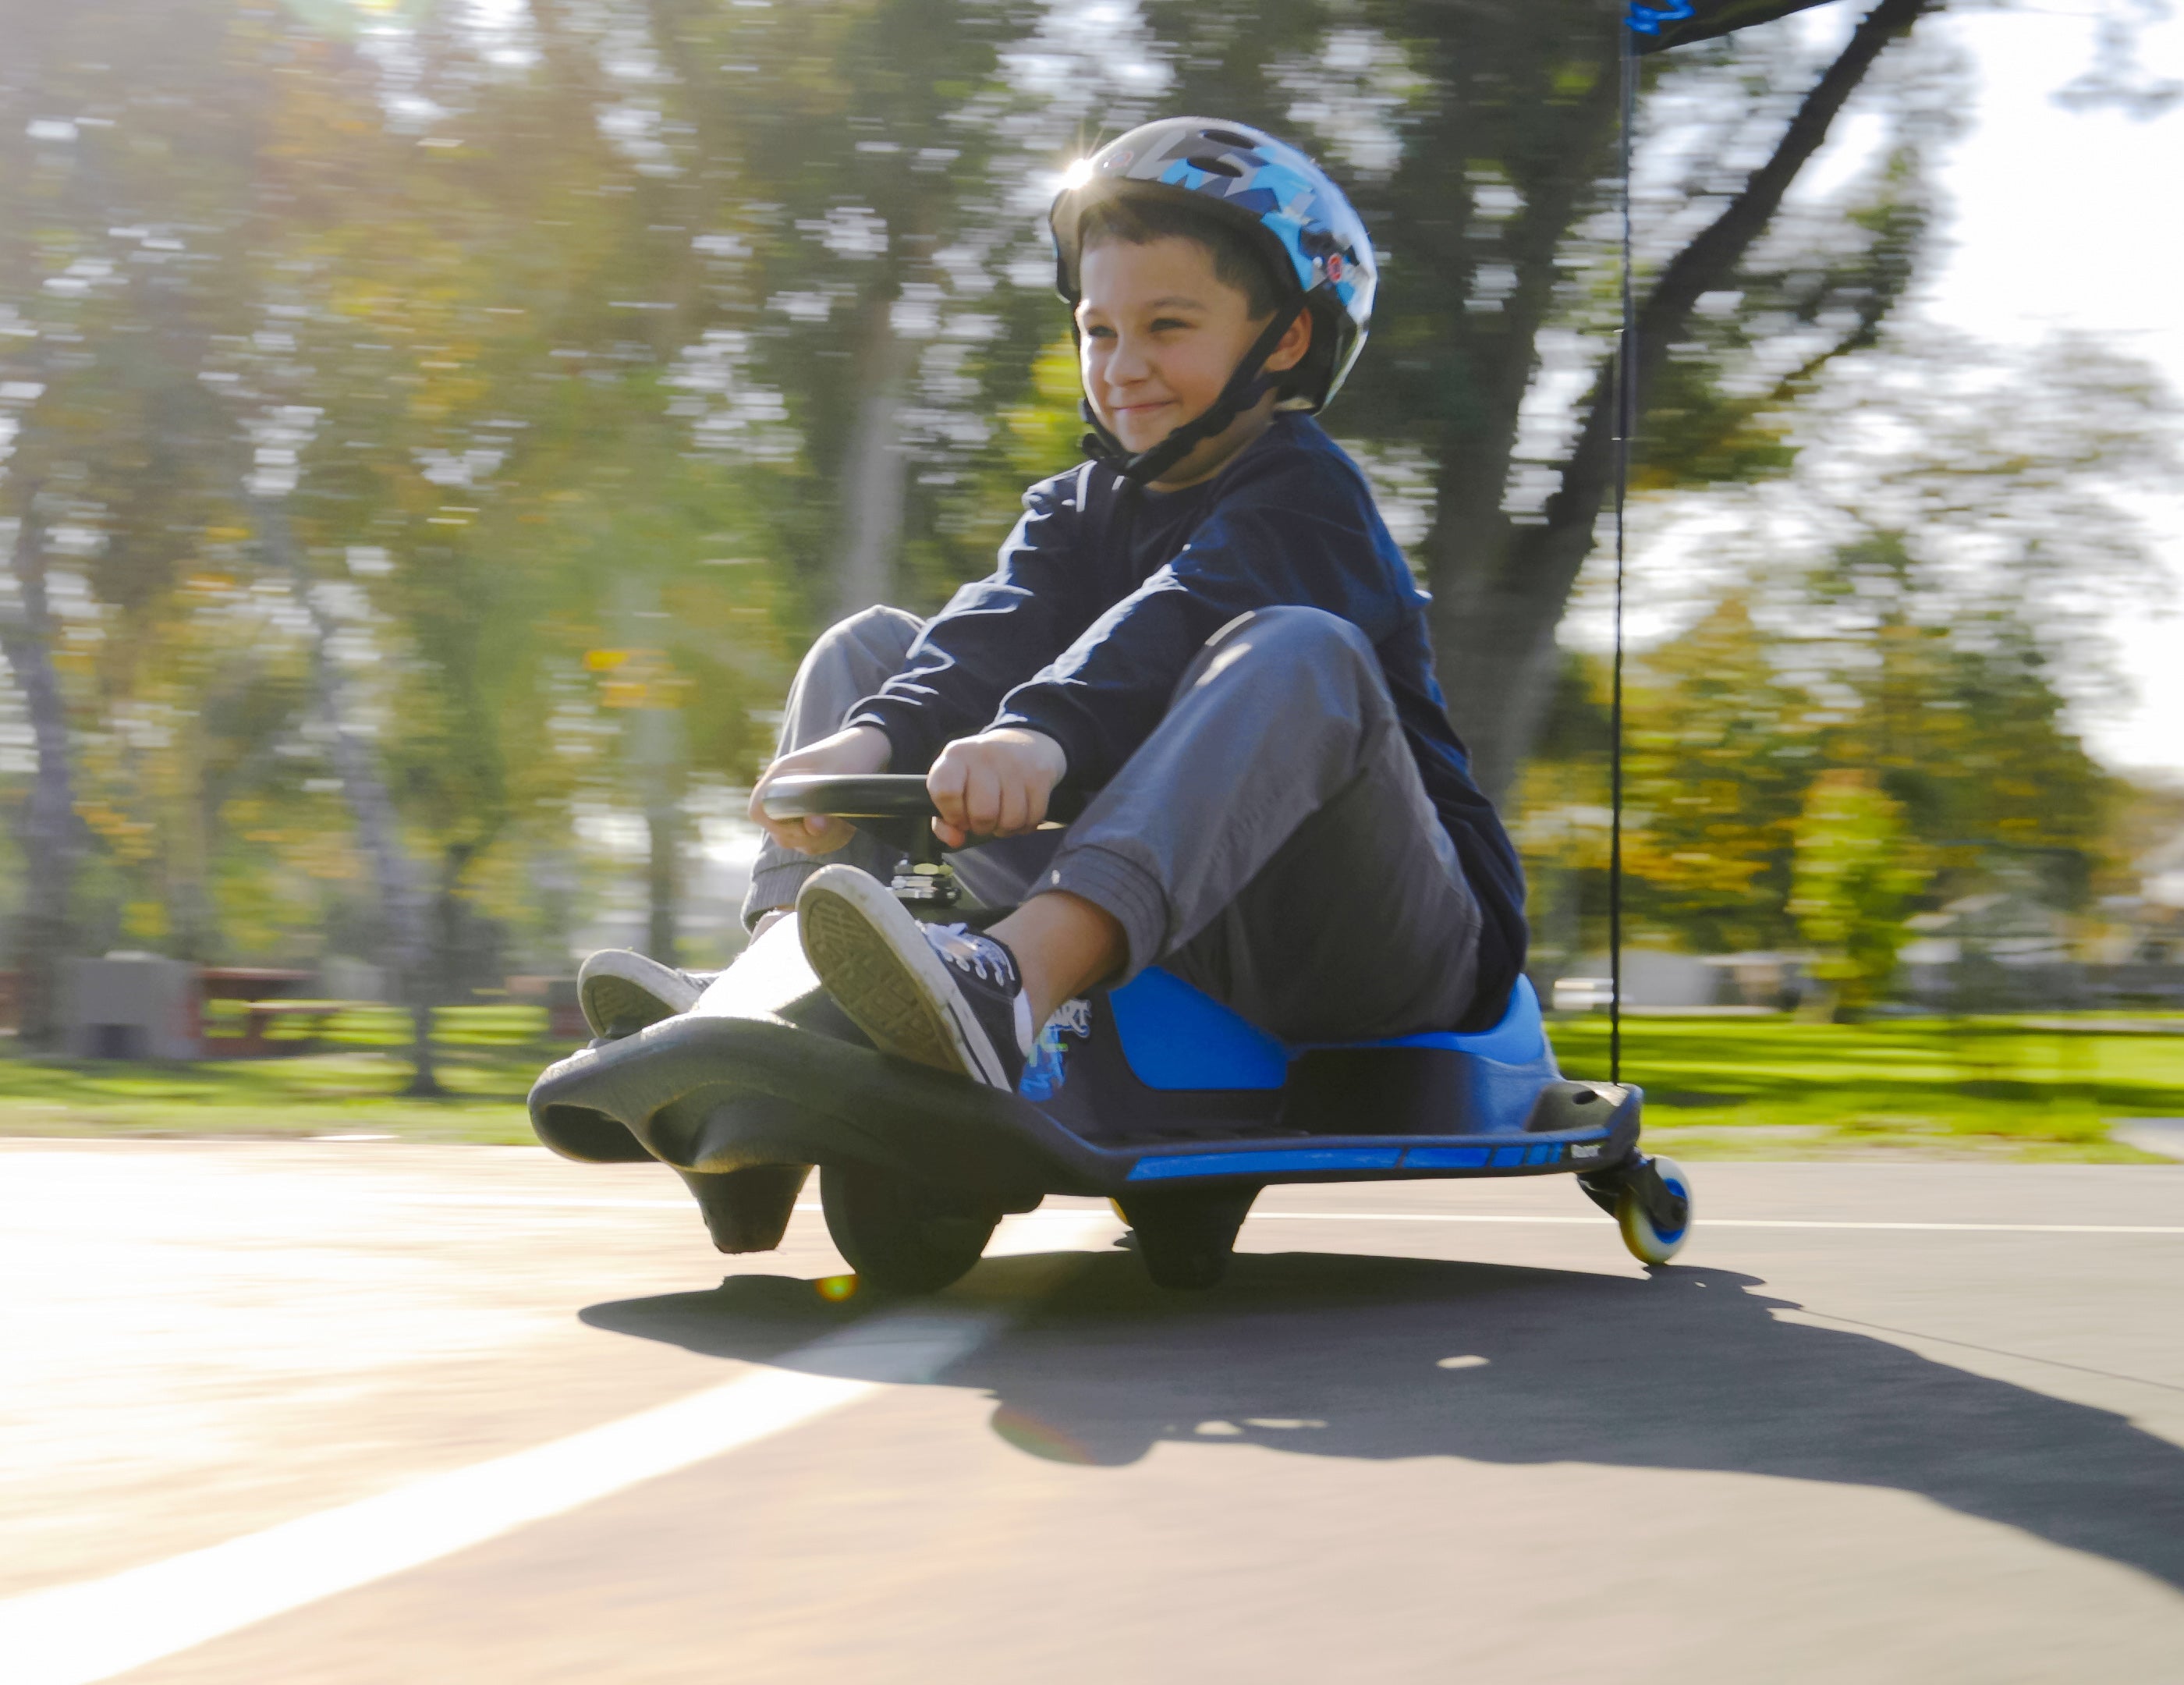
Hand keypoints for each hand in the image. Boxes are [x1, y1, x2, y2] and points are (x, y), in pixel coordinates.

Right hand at [748, 725, 890, 854]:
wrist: (867, 748)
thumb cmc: (851, 756)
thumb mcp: (840, 776)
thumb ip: (823, 801)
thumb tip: (813, 829)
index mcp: (780, 776)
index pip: (760, 810)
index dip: (780, 825)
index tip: (810, 824)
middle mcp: (782, 793)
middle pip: (779, 832)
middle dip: (808, 836)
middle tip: (836, 825)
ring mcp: (794, 807)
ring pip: (797, 841)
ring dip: (823, 840)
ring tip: (845, 824)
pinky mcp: (809, 818)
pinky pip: (812, 841)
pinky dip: (830, 840)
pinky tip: (846, 827)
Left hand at [927, 728, 1066, 848]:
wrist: (1023, 744)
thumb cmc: (978, 774)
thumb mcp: (953, 785)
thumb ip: (943, 819)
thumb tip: (955, 840)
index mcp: (956, 756)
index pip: (946, 791)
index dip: (952, 815)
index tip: (958, 817)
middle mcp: (985, 755)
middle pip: (983, 813)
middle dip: (981, 827)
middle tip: (982, 820)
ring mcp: (1015, 764)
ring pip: (1011, 820)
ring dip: (1004, 829)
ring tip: (1000, 818)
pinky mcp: (1040, 775)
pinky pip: (1033, 818)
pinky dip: (1024, 826)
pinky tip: (1018, 814)